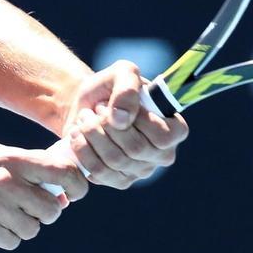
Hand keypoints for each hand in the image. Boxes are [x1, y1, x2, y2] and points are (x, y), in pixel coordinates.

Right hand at [0, 141, 86, 249]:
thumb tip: (64, 194)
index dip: (77, 184)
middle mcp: (9, 184)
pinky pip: (13, 242)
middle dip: (45, 211)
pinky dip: (6, 236)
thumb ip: (30, 168)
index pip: (63, 172)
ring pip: (33, 229)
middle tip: (28, 205)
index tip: (74, 192)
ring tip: (2, 212)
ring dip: (24, 225)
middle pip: (51, 209)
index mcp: (14, 161)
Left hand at [63, 60, 188, 188]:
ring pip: (115, 161)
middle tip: (94, 109)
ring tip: (83, 118)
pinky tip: (77, 135)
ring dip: (91, 135)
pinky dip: (82, 150)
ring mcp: (141, 170)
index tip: (114, 104)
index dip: (136, 120)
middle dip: (106, 125)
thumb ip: (127, 88)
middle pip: (135, 149)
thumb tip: (121, 119)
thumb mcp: (121, 72)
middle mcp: (163, 154)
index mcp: (174, 129)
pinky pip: (99, 173)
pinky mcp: (118, 180)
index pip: (162, 136)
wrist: (84, 105)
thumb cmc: (109, 88)